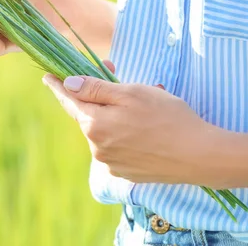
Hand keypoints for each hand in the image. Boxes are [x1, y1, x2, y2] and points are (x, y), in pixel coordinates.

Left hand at [42, 64, 226, 185]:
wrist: (200, 155)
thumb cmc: (167, 117)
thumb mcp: (130, 93)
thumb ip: (96, 89)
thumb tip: (68, 84)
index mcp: (94, 125)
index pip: (70, 101)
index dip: (59, 87)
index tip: (48, 78)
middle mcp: (97, 147)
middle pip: (90, 115)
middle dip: (100, 97)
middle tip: (118, 75)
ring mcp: (111, 163)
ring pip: (106, 130)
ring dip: (117, 115)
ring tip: (146, 105)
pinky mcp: (127, 172)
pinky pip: (119, 146)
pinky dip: (127, 133)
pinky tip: (148, 127)